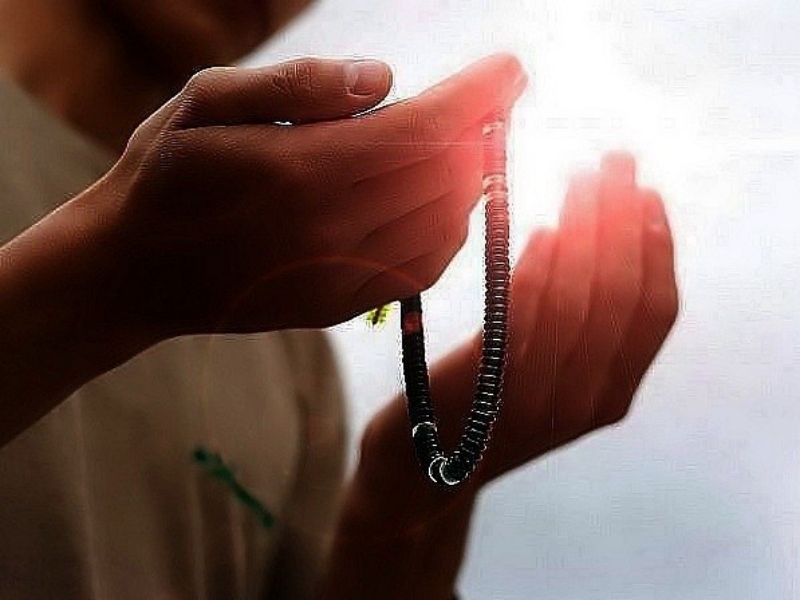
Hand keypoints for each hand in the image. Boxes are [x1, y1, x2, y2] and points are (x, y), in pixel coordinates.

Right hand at [97, 54, 525, 337]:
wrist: (139, 270)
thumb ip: (296, 84)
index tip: (509, 69)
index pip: (423, 129)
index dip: (478, 96)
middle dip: (483, 129)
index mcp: (301, 171)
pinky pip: (423, 269)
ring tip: (469, 144)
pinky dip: (451, 230)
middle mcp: (331, 230)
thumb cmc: (165, 175)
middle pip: (444, 175)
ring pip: (445, 225)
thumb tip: (384, 78)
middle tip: (494, 99)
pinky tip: (444, 202)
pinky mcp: (341, 306)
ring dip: (471, 179)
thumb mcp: (205, 101)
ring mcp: (340, 276)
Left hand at [473, 152, 678, 482]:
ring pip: (579, 303)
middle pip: (621, 297)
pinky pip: (525, 324)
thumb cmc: (481, 411)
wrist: (415, 480)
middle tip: (615, 161)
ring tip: (582, 179)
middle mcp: (584, 401)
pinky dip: (541, 274)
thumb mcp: (542, 376)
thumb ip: (573, 329)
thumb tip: (590, 238)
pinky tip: (546, 231)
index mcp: (608, 395)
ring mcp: (536, 401)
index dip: (656, 247)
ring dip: (587, 232)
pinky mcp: (485, 393)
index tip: (645, 192)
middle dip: (623, 221)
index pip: (654, 313)